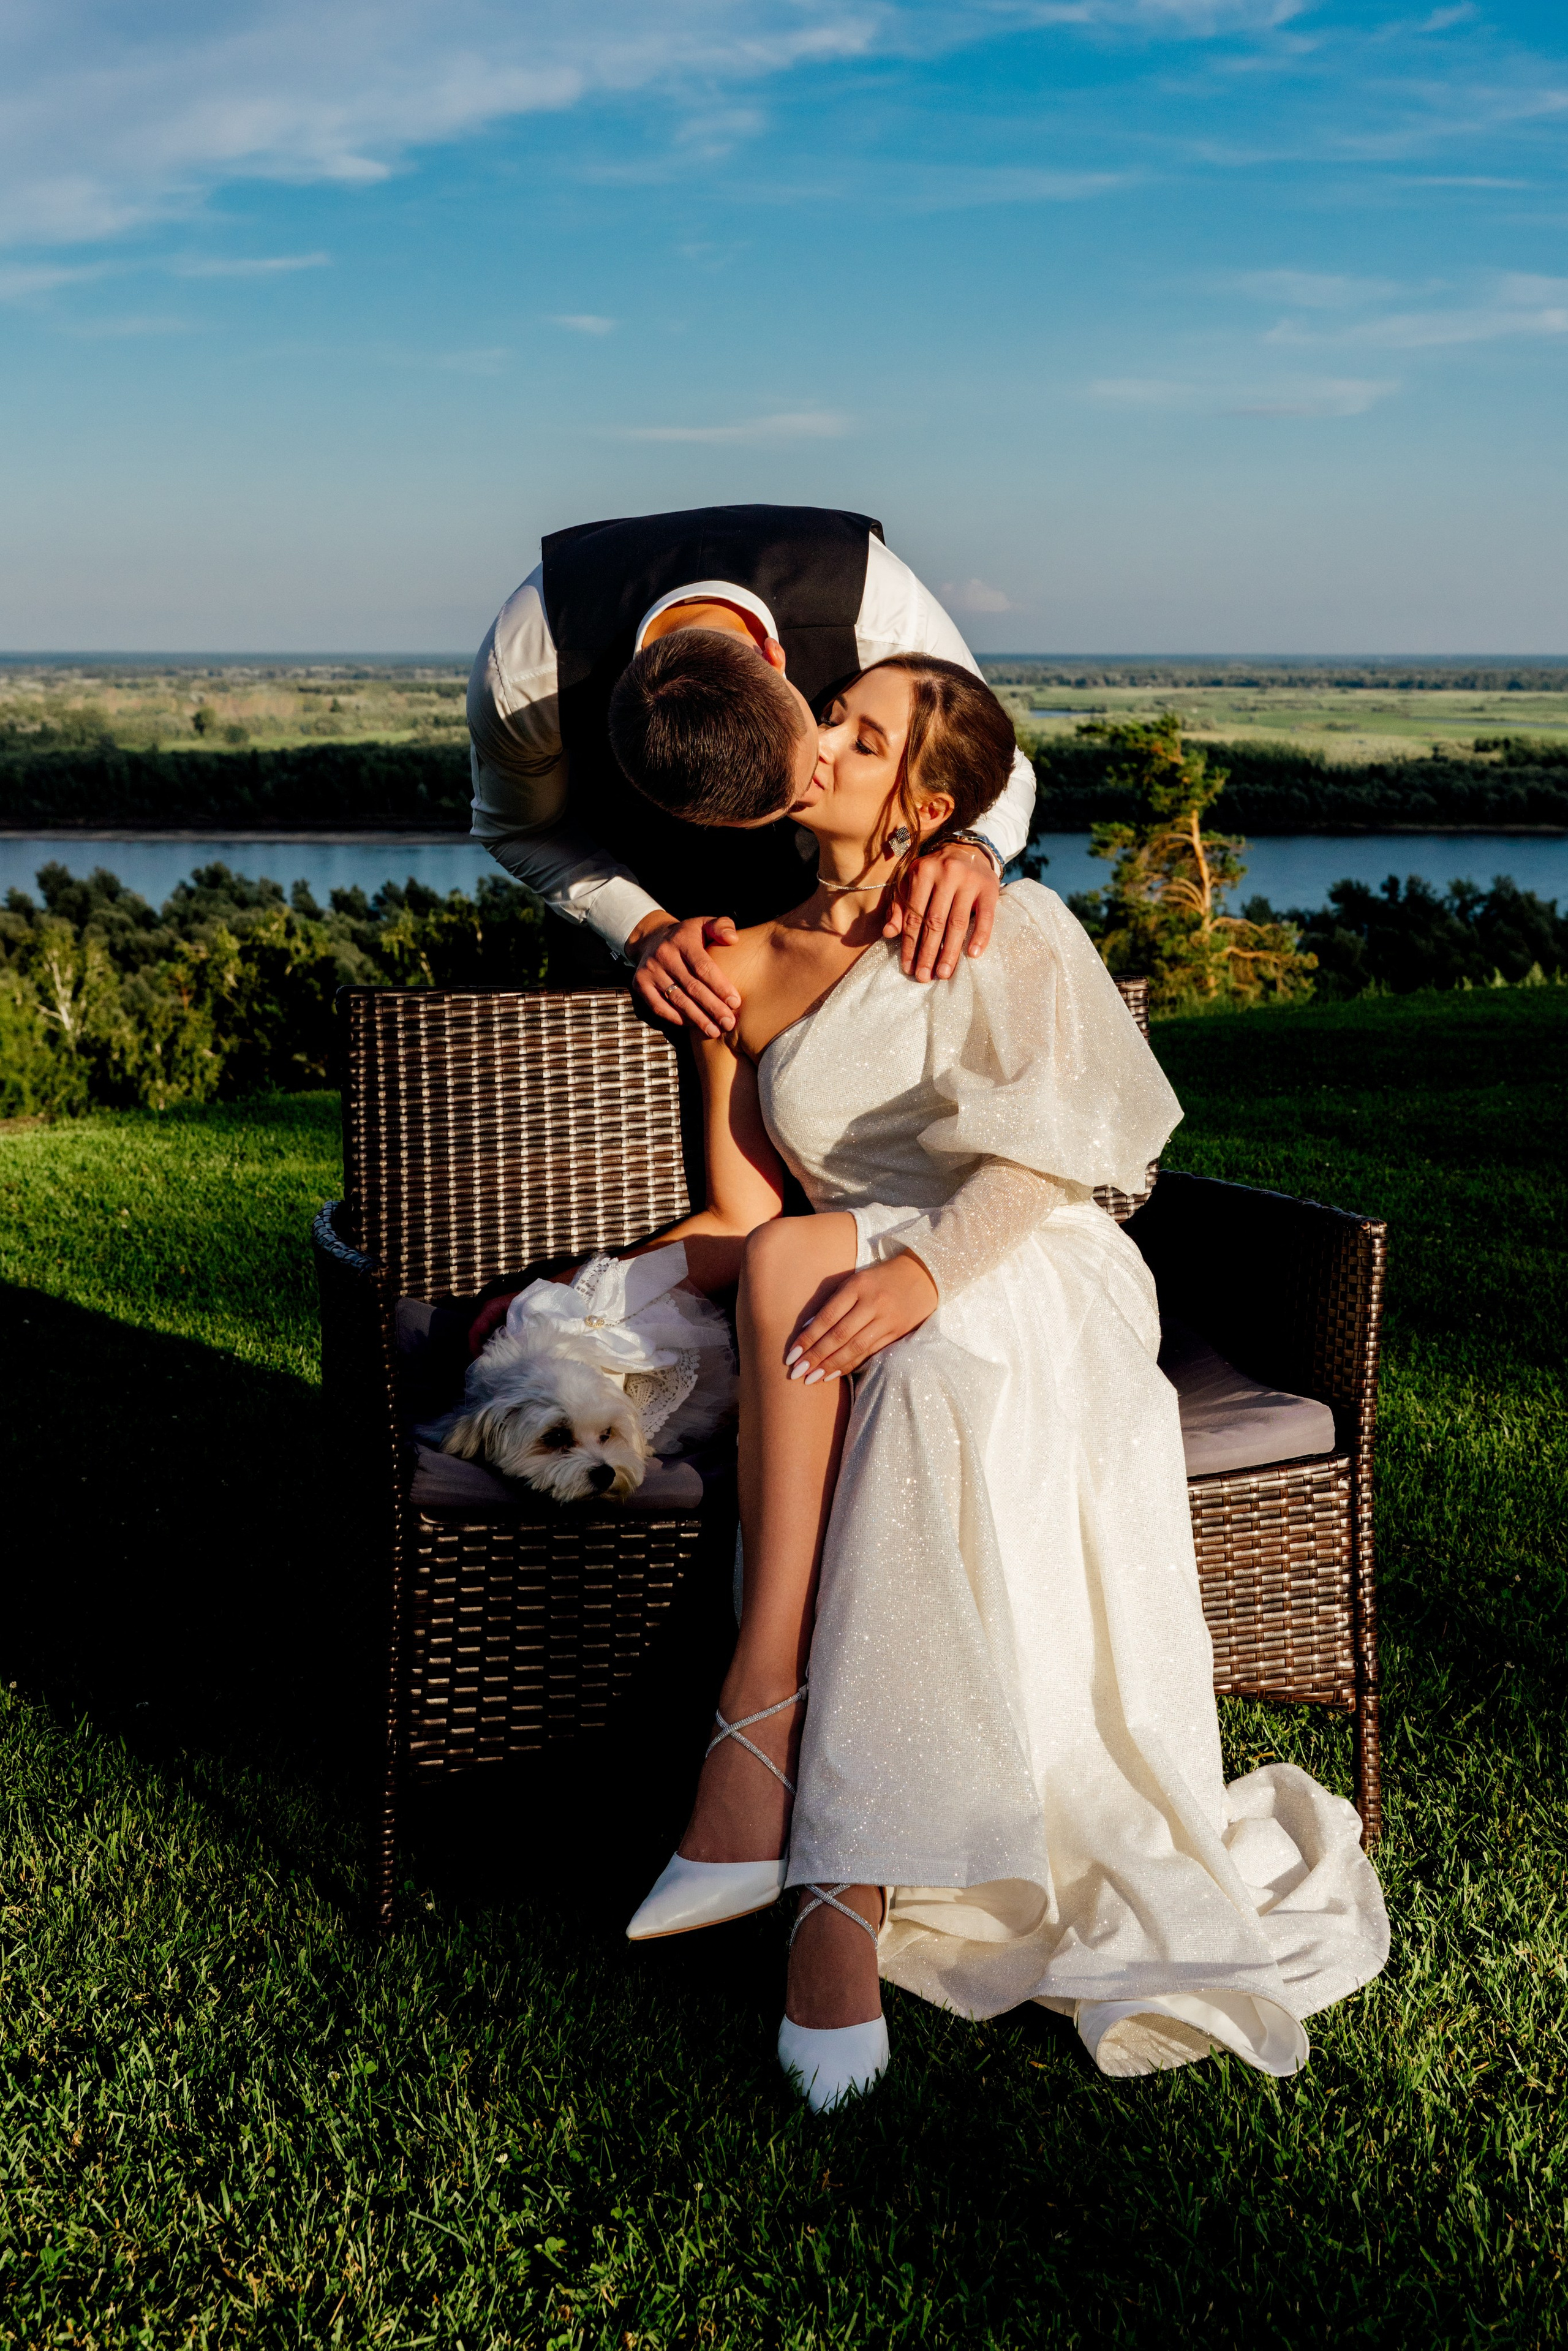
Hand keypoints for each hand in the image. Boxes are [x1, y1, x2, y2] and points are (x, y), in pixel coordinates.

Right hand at [631, 912, 742, 1038]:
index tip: (735, 1003)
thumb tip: (733, 939)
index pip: (703, 967)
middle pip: (692, 986)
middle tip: (729, 1023)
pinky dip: (676, 1018)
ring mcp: (650, 970)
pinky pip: (659, 1006)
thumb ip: (721, 926)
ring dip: (697, 1018)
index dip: (720, 986)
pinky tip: (693, 1025)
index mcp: (682, 939)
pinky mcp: (639, 983)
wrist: (652, 937)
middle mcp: (663, 954)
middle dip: (712, 1007)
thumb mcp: (703, 924)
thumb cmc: (687, 935)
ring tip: (714, 1030)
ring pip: (677, 999)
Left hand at [784, 1252, 937, 1381]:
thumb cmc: (880, 1278)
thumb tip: (806, 1328)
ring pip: (855, 1347)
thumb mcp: (855, 1281)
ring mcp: (886, 1319)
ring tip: (812, 1378)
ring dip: (831, 1365)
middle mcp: (872, 1303)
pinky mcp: (897, 1331)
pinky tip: (835, 1373)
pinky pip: (870, 1352)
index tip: (791, 1355)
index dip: (808, 1338)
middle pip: (839, 1335)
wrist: (923, 1274)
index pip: (827, 1317)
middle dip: (816, 1356)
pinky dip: (851, 1364)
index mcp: (857, 1286)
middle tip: (797, 1372)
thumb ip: (832, 1302)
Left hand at [883, 842, 999, 982]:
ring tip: (943, 973)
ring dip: (950, 951)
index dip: (910, 944)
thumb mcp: (913, 882)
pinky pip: (986, 917)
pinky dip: (980, 937)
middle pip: (935, 922)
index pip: (914, 916)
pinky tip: (973, 955)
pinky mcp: (989, 888)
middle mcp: (946, 874)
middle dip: (928, 953)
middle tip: (923, 977)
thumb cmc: (935, 872)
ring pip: (958, 923)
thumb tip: (888, 933)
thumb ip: (900, 906)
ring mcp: (969, 881)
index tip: (908, 967)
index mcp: (923, 873)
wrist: (968, 849)